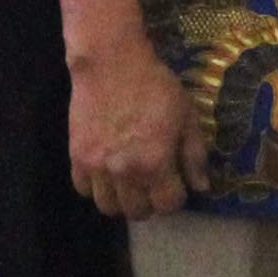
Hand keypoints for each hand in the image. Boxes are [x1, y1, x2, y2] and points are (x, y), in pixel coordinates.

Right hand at [68, 42, 198, 220]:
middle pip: (138, 212)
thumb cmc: (155, 86)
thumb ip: (194, 155)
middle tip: (152, 185)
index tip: (176, 184)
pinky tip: (106, 172)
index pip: (168, 205)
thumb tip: (201, 187)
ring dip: (122, 201)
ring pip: (108, 207)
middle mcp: (125, 173)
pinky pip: (83, 189)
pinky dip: (96, 187)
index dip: (176, 197)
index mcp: (156, 164)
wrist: (111, 63)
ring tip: (128, 184)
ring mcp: (97, 167)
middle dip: (150, 203)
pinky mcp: (76, 156)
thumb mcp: (187, 116)